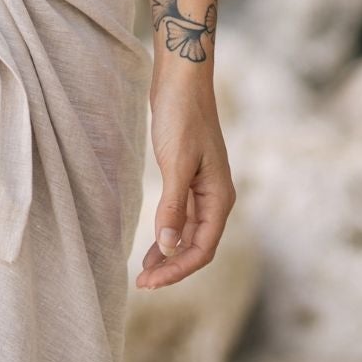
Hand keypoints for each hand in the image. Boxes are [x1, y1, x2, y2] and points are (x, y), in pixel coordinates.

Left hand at [136, 76, 235, 289]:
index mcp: (220, 197)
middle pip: (197, 246)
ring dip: (169, 254)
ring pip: (190, 234)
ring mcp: (203, 188)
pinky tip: (154, 244)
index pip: (202, 249)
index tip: (149, 281)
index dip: (177, 269)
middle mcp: (216, 197)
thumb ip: (173, 206)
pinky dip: (168, 232)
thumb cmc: (182, 116)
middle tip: (142, 283)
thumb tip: (168, 246)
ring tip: (145, 273)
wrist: (182, 79)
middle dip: (172, 267)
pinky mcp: (189, 178)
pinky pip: (182, 217)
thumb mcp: (176, 162)